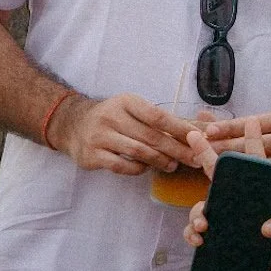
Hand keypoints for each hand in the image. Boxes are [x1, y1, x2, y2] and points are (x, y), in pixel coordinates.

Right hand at [49, 92, 189, 174]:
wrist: (73, 124)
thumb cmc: (112, 117)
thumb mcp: (131, 109)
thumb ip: (156, 119)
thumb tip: (193, 130)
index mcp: (126, 102)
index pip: (158, 116)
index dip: (180, 128)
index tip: (198, 138)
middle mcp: (112, 117)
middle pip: (151, 136)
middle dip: (176, 149)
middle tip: (193, 158)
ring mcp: (100, 136)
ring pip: (138, 152)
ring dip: (160, 160)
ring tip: (173, 165)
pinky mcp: (92, 155)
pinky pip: (121, 166)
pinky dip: (137, 168)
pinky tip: (146, 168)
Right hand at [182, 132, 270, 270]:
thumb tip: (269, 226)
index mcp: (260, 193)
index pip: (256, 163)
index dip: (252, 142)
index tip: (249, 122)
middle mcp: (239, 201)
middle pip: (220, 173)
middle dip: (206, 153)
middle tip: (195, 136)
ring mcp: (226, 217)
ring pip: (204, 204)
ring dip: (197, 210)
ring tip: (203, 226)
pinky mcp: (216, 237)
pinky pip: (197, 231)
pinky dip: (192, 234)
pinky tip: (198, 240)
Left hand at [201, 111, 270, 187]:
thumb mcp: (269, 122)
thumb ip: (237, 123)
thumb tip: (202, 116)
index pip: (248, 123)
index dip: (227, 128)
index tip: (208, 131)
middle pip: (249, 145)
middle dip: (222, 149)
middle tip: (198, 151)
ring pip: (255, 165)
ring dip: (231, 167)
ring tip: (208, 168)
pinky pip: (264, 182)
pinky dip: (245, 183)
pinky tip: (227, 185)